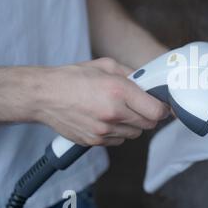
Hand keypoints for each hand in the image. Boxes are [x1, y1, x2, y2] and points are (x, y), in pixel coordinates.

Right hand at [34, 58, 168, 145]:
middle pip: (149, 124)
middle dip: (149, 115)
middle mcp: (113, 113)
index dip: (163, 109)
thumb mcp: (106, 65)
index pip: (157, 111)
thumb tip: (150, 83)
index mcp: (119, 91)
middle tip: (140, 105)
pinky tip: (107, 120)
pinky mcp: (95, 141)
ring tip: (119, 111)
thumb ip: (132, 74)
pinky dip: (119, 132)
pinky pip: (119, 141)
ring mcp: (104, 131)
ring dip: (133, 124)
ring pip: (135, 134)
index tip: (162, 105)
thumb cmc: (73, 77)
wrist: (44, 95)